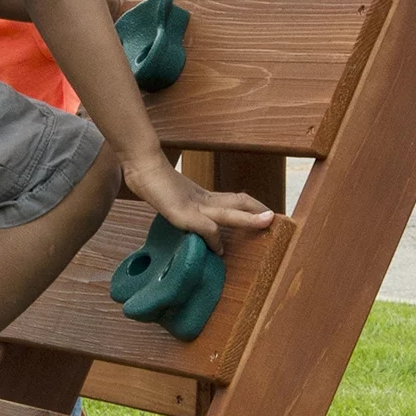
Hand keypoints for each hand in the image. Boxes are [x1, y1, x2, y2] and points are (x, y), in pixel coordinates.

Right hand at [121, 151, 273, 250]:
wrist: (139, 166)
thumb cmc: (150, 180)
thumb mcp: (169, 196)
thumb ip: (181, 205)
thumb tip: (184, 212)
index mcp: (201, 196)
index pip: (233, 199)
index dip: (250, 206)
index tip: (264, 213)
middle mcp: (202, 199)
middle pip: (238, 201)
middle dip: (257, 210)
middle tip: (276, 217)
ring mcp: (193, 206)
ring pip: (229, 211)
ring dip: (250, 218)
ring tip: (268, 221)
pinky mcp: (183, 214)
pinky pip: (206, 227)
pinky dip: (215, 239)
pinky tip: (219, 249)